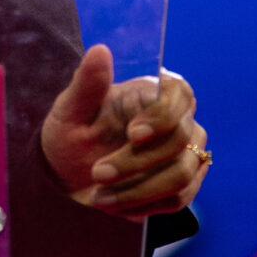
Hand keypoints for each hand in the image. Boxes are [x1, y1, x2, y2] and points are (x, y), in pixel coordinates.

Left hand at [37, 44, 209, 218]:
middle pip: (179, 141)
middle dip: (135, 162)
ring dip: (138, 190)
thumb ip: (86, 83)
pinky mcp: (185, 184)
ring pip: (181, 176)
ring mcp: (187, 153)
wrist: (69, 175)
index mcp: (154, 91)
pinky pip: (179, 199)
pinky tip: (116, 205)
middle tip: (96, 173)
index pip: (180, 94)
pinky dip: (145, 205)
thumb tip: (100, 51)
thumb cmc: (71, 134)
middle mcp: (179, 120)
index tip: (132, 134)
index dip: (162, 116)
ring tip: (99, 197)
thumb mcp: (69, 110)